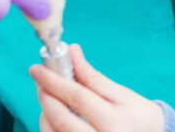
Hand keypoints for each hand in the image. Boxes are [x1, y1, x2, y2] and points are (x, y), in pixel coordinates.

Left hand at [30, 44, 164, 131]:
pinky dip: (50, 126)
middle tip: (39, 81)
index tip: (36, 68)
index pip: (76, 97)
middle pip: (61, 118)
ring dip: (45, 113)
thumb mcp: (121, 94)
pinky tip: (54, 115)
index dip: (53, 80)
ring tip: (49, 98)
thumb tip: (72, 51)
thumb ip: (93, 76)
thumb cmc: (138, 117)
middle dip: (45, 96)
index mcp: (115, 124)